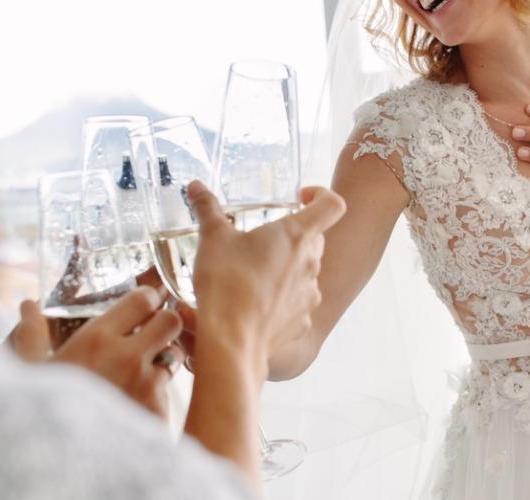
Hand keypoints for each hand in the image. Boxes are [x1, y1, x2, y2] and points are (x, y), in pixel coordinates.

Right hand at [6, 288, 184, 420]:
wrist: (60, 460)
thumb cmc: (41, 413)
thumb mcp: (30, 372)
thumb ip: (32, 335)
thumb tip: (28, 305)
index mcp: (96, 339)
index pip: (143, 299)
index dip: (148, 298)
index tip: (145, 304)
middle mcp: (127, 356)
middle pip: (171, 320)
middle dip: (166, 322)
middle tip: (153, 332)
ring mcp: (146, 384)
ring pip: (175, 354)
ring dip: (164, 357)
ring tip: (143, 368)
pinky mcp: (157, 409)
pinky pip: (169, 389)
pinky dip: (159, 390)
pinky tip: (140, 398)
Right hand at [185, 181, 345, 364]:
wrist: (231, 341)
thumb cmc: (226, 283)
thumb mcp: (212, 239)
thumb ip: (207, 209)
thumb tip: (196, 187)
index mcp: (297, 235)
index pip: (332, 204)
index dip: (322, 195)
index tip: (301, 197)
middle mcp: (312, 263)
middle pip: (317, 238)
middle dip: (295, 233)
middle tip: (263, 238)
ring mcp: (310, 294)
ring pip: (307, 271)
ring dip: (288, 266)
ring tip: (254, 273)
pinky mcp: (302, 321)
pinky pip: (298, 301)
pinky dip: (282, 297)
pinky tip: (256, 302)